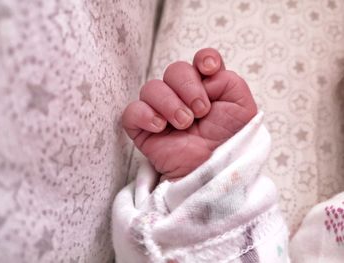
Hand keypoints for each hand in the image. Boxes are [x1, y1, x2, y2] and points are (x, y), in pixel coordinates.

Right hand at [122, 48, 256, 180]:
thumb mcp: (242, 108)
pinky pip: (132, 112)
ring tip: (184, 124)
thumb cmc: (229, 141)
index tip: (210, 70)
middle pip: (175, 70)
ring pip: (151, 87)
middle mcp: (182, 95)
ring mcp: (161, 110)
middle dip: (188, 86)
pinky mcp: (144, 128)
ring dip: (169, 103)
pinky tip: (160, 127)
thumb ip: (230, 81)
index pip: (200, 60)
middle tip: (200, 111)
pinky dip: (145, 115)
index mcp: (206, 87)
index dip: (204, 59)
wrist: (215, 170)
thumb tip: (204, 75)